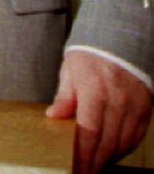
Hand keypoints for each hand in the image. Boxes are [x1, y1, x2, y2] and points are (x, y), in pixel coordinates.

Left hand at [46, 50, 151, 172]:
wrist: (122, 37)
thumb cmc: (91, 53)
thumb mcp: (70, 69)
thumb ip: (64, 95)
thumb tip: (54, 116)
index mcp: (95, 92)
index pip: (89, 133)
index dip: (83, 155)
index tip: (76, 169)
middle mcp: (118, 102)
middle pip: (107, 143)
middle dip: (95, 163)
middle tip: (84, 173)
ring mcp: (135, 107)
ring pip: (124, 143)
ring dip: (109, 158)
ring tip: (95, 165)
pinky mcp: (146, 109)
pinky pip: (136, 136)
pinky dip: (124, 148)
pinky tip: (113, 153)